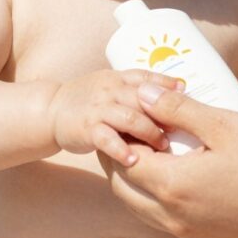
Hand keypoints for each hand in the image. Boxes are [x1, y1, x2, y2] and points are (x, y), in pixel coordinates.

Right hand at [50, 70, 178, 165]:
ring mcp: (98, 109)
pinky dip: (121, 149)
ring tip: (163, 146)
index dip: (166, 83)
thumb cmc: (88, 100)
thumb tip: (175, 92)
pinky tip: (133, 160)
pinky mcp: (87, 129)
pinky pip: (107, 139)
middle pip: (144, 98)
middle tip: (183, 129)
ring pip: (130, 118)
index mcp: (118, 79)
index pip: (146, 76)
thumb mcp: (111, 86)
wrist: (51, 110)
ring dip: (150, 132)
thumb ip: (136, 89)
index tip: (186, 91)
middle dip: (165, 114)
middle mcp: (110, 91)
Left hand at [100, 83, 237, 237]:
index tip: (130, 111)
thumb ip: (178, 110)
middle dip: (121, 158)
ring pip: (142, 207)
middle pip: (124, 188)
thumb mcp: (226, 125)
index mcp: (172, 186)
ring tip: (159, 148)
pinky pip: (166, 219)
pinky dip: (160, 196)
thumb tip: (142, 94)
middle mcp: (173, 217)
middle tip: (137, 128)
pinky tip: (184, 172)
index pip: (122, 159)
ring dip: (139, 179)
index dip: (120, 133)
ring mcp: (189, 234)